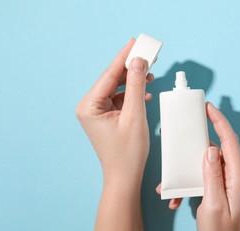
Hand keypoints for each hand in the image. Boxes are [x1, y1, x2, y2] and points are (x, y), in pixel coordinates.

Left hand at [76, 39, 153, 188]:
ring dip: (134, 82)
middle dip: (131, 68)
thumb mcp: (135, 115)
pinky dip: (132, 94)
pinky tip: (145, 93)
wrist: (125, 177)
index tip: (135, 42)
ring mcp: (97, 112)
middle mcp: (89, 107)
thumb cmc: (128, 152)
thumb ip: (137, 86)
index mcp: (89, 106)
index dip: (124, 57)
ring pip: (117, 88)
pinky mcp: (106, 117)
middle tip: (147, 55)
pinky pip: (119, 99)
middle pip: (112, 80)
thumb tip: (138, 61)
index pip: (109, 75)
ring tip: (150, 74)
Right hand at [156, 102, 239, 230]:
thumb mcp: (213, 205)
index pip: (229, 141)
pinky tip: (177, 193)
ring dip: (190, 162)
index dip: (220, 121)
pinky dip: (189, 179)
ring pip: (208, 160)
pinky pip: (204, 174)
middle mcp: (234, 175)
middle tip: (187, 126)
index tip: (208, 108)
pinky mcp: (219, 186)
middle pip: (219, 145)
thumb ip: (213, 176)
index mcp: (236, 176)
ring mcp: (227, 181)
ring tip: (174, 167)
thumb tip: (211, 150)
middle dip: (202, 135)